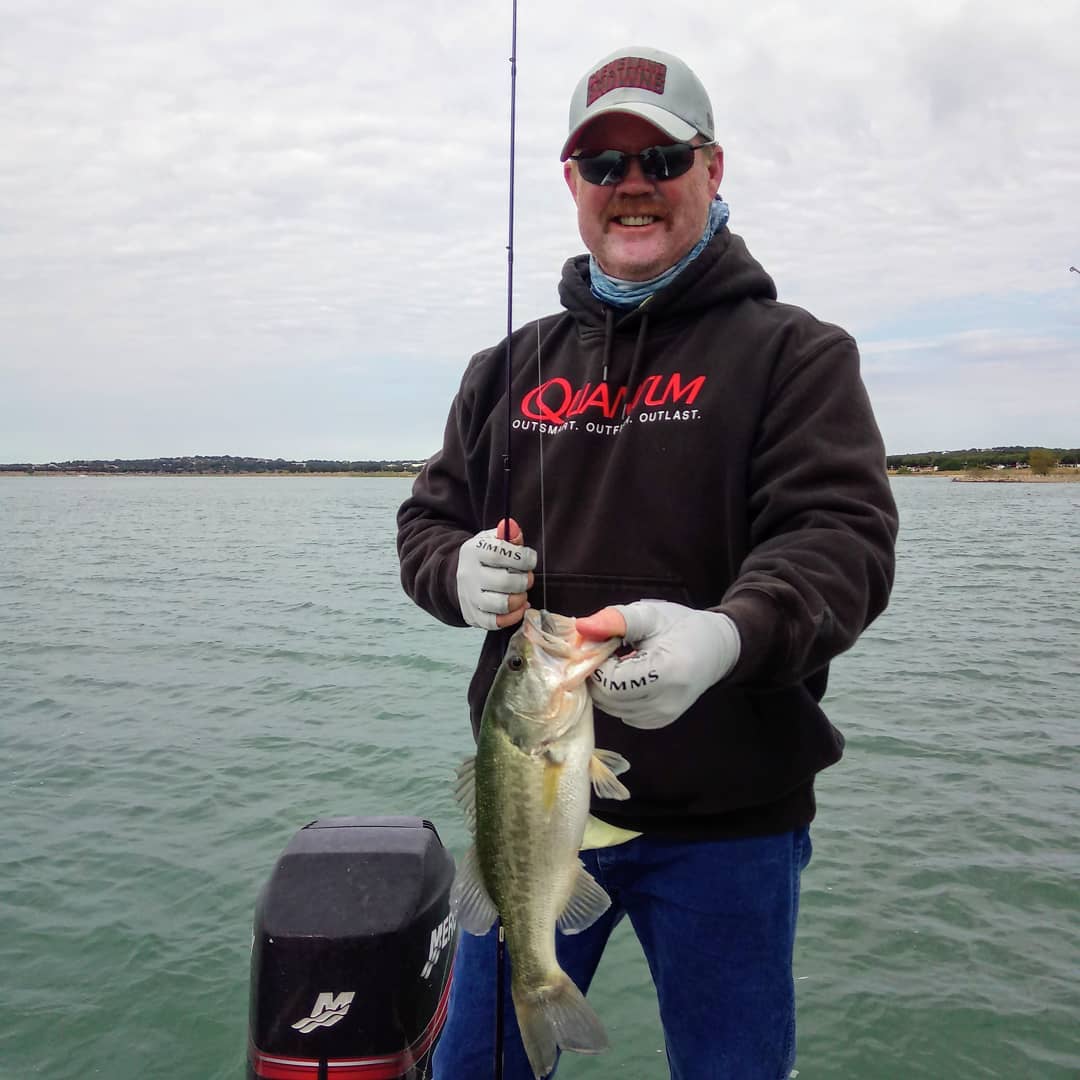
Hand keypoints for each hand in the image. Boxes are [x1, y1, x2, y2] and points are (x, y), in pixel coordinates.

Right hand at [455, 519, 536, 629]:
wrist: (461, 577)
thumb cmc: (484, 557)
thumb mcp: (493, 540)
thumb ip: (507, 534)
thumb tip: (512, 527)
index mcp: (473, 551)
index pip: (499, 553)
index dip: (522, 557)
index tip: (530, 559)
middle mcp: (469, 575)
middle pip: (503, 582)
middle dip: (524, 580)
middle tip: (528, 578)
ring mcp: (469, 597)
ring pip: (500, 604)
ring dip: (519, 599)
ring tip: (522, 593)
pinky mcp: (473, 615)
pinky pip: (495, 622)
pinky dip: (513, 617)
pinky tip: (519, 607)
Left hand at [577, 600, 740, 728]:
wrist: (714, 648)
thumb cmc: (681, 627)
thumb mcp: (649, 615)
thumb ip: (615, 620)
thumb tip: (581, 628)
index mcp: (667, 673)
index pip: (610, 682)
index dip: (598, 662)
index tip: (607, 642)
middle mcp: (665, 703)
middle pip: (606, 697)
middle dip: (599, 672)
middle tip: (613, 650)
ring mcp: (661, 717)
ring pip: (610, 707)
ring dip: (607, 683)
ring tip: (625, 660)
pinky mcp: (657, 722)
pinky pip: (620, 711)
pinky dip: (617, 694)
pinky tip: (632, 675)